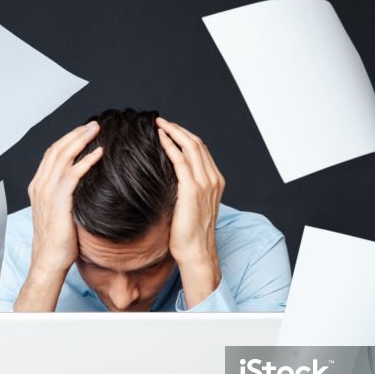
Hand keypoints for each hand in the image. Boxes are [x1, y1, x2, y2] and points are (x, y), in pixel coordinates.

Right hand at [16, 121, 102, 310]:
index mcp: (38, 187)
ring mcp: (47, 191)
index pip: (52, 154)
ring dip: (81, 140)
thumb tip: (84, 190)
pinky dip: (86, 160)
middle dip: (75, 134)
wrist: (49, 260)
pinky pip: (74, 173)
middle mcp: (40, 185)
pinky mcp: (59, 199)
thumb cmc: (58, 242)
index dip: (68, 140)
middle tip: (93, 124)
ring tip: (96, 130)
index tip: (84, 132)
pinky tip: (99, 153)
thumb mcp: (60, 214)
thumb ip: (67, 198)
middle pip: (57, 149)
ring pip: (64, 156)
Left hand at [156, 117, 224, 306]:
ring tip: (159, 125)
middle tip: (162, 122)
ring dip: (173, 132)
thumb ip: (187, 190)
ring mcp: (205, 183)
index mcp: (215, 182)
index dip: (186, 137)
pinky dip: (170, 145)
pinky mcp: (192, 188)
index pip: (202, 151)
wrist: (195, 252)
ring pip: (190, 146)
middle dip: (179, 129)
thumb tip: (170, 180)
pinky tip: (159, 138)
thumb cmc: (189, 235)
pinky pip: (180, 159)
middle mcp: (213, 179)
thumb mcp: (191, 207)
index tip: (170, 130)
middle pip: (197, 143)